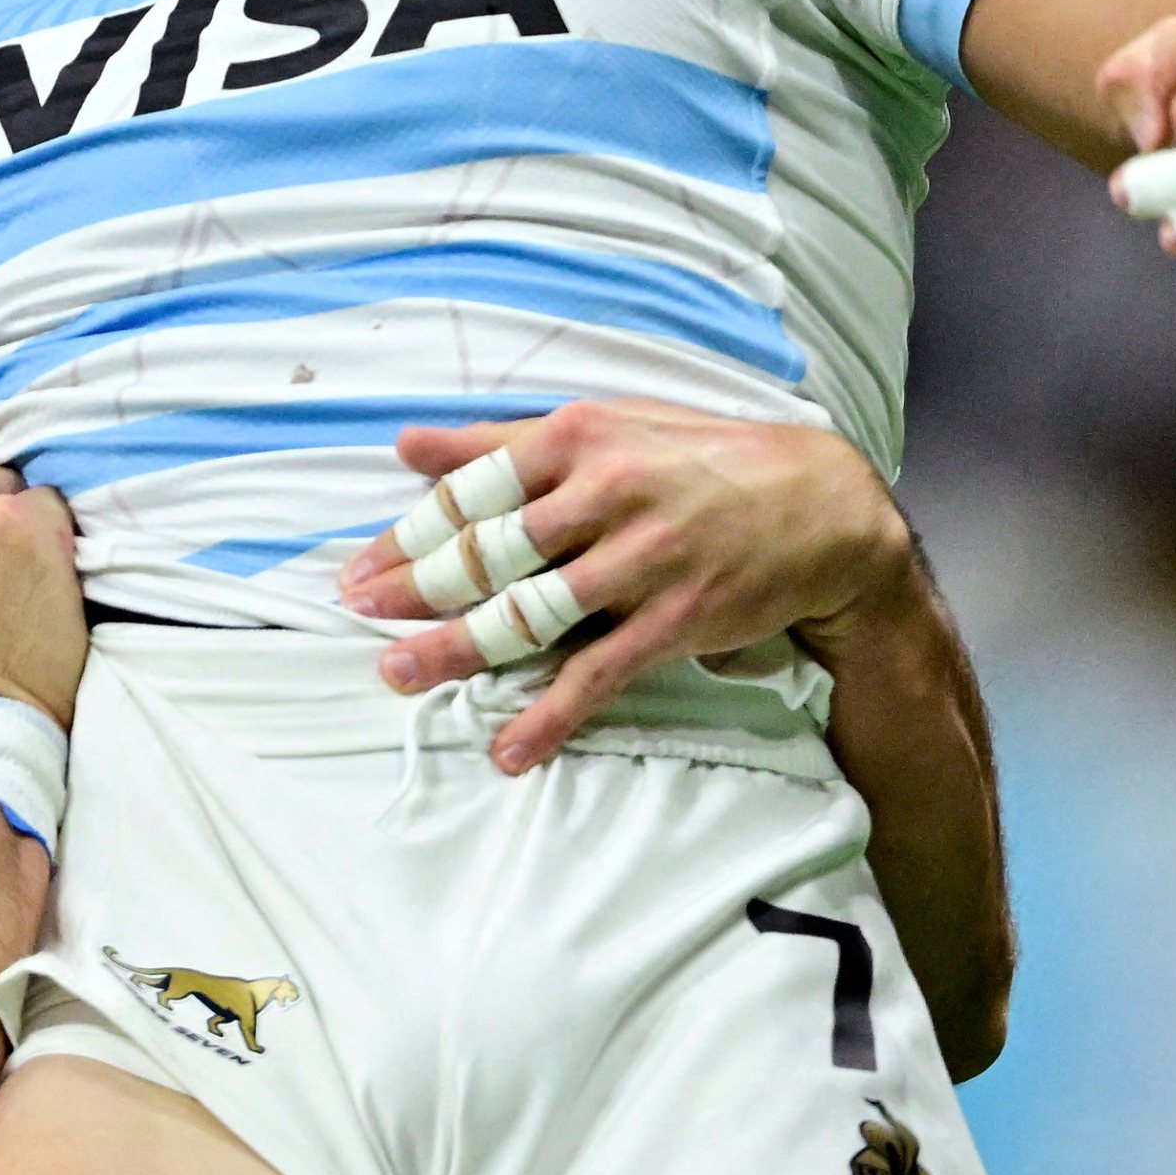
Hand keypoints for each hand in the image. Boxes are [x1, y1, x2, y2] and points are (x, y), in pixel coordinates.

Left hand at [339, 402, 915, 772]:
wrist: (817, 503)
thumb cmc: (697, 459)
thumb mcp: (606, 426)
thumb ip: (501, 442)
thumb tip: (407, 444)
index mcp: (579, 440)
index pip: (471, 492)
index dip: (407, 532)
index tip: (358, 565)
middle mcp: (606, 495)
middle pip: (488, 552)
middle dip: (414, 588)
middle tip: (359, 615)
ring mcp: (642, 561)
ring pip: (530, 613)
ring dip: (458, 649)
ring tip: (400, 675)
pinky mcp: (675, 620)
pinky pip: (598, 676)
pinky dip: (549, 716)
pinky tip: (509, 748)